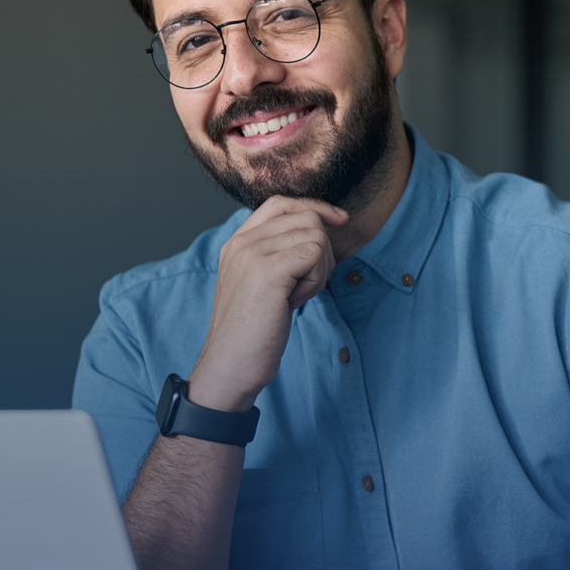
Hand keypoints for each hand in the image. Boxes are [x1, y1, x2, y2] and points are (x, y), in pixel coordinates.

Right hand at [188, 198, 347, 412]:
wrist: (231, 365)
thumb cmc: (252, 334)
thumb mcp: (261, 284)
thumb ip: (278, 254)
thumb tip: (321, 231)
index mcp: (237, 243)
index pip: (280, 203)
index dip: (314, 206)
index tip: (339, 220)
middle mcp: (241, 242)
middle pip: (306, 217)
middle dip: (321, 251)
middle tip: (303, 287)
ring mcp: (252, 253)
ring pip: (315, 236)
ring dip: (318, 270)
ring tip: (296, 297)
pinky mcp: (268, 270)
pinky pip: (315, 255)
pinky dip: (316, 280)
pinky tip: (295, 302)